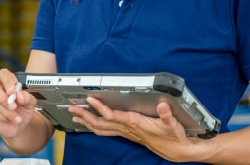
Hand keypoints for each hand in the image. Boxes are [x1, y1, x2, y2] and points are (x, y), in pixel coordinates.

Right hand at [0, 68, 37, 138]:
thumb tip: (19, 95)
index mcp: (6, 80)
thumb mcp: (30, 104)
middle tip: (13, 107)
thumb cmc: (23, 110)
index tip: (13, 91)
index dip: (8, 81)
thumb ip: (27, 98)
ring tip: (17, 119)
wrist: (18, 124)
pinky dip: (1, 117)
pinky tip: (8, 120)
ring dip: (5, 111)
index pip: (4, 74)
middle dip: (3, 97)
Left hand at [69, 97, 197, 161]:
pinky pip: (107, 131)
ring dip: (87, 122)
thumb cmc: (173, 136)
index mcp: (135, 123)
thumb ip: (166, 115)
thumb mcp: (172, 124)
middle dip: (85, 116)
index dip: (100, 108)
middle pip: (101, 123)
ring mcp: (126, 132)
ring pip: (101, 129)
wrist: (177, 150)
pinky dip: (96, 127)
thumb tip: (162, 106)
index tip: (90, 99)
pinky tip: (90, 125)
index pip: (113, 115)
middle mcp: (127, 128)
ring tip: (75, 116)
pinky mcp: (127, 134)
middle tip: (72, 109)